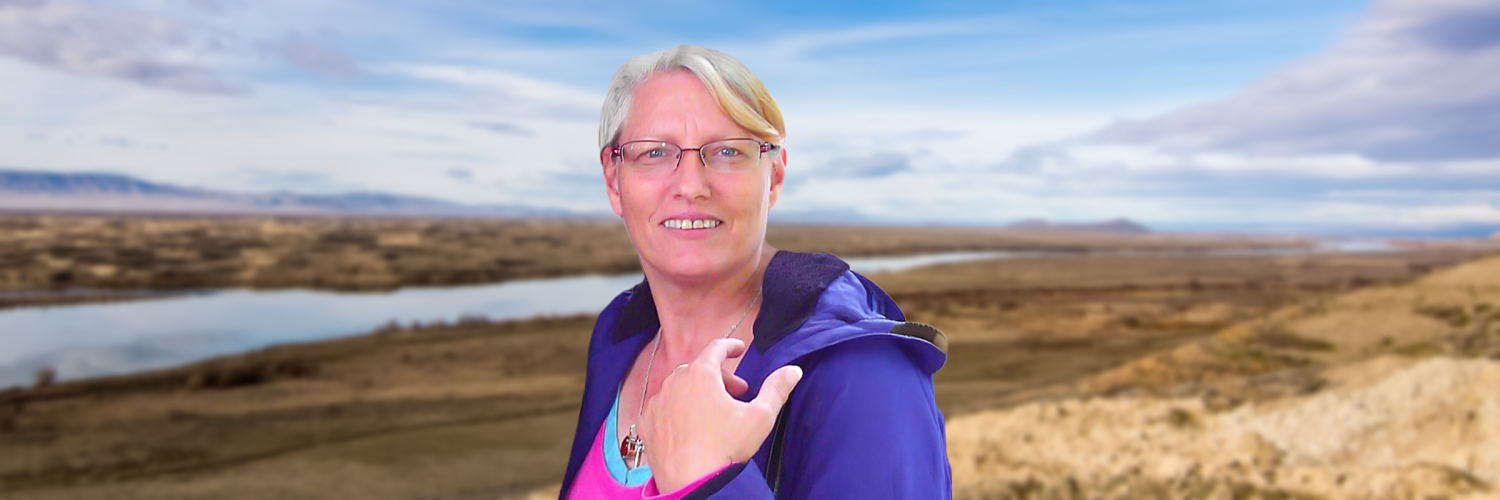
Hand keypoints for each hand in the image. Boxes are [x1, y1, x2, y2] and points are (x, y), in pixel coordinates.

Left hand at [641, 338, 803, 492]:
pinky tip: (690, 426)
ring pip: (680, 387)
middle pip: (699, 369)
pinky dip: (677, 409)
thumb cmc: (726, 448)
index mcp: (701, 374)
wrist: (691, 483)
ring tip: (713, 412)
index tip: (739, 349)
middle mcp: (674, 382)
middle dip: (720, 377)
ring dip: (697, 392)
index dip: (730, 346)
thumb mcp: (760, 417)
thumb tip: (793, 370)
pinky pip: (663, 406)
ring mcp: (657, 402)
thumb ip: (777, 389)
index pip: (716, 348)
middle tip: (736, 393)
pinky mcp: (646, 422)